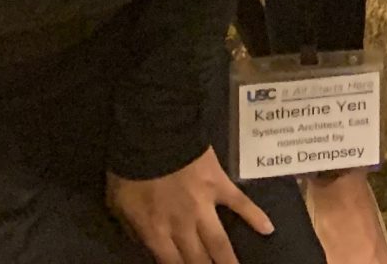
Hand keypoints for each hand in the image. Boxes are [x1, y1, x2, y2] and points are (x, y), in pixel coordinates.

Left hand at [106, 149, 271, 263]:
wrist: (152, 135)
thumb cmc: (129, 170)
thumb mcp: (117, 204)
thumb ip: (132, 228)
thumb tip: (144, 243)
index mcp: (155, 232)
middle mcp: (182, 226)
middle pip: (198, 260)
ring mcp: (204, 206)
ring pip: (219, 242)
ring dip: (229, 260)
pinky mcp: (220, 185)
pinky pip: (240, 204)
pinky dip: (255, 216)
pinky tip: (268, 229)